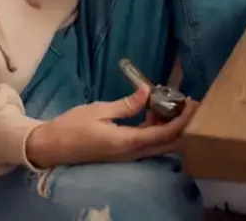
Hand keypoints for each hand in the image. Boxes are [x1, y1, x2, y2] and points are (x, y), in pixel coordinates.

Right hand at [25, 84, 197, 168]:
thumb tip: (148, 92)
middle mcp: (133, 152)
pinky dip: (155, 127)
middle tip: (189, 103)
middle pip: (168, 143)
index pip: (165, 134)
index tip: (192, 103)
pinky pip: (147, 141)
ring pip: (159, 143)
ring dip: (169, 124)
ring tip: (170, 101)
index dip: (182, 120)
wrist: (54, 146)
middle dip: (182, 125)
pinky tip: (152, 110)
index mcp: (128, 142)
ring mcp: (128, 154)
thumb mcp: (99, 110)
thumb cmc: (74, 126)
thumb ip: (127, 105)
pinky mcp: (123, 151)